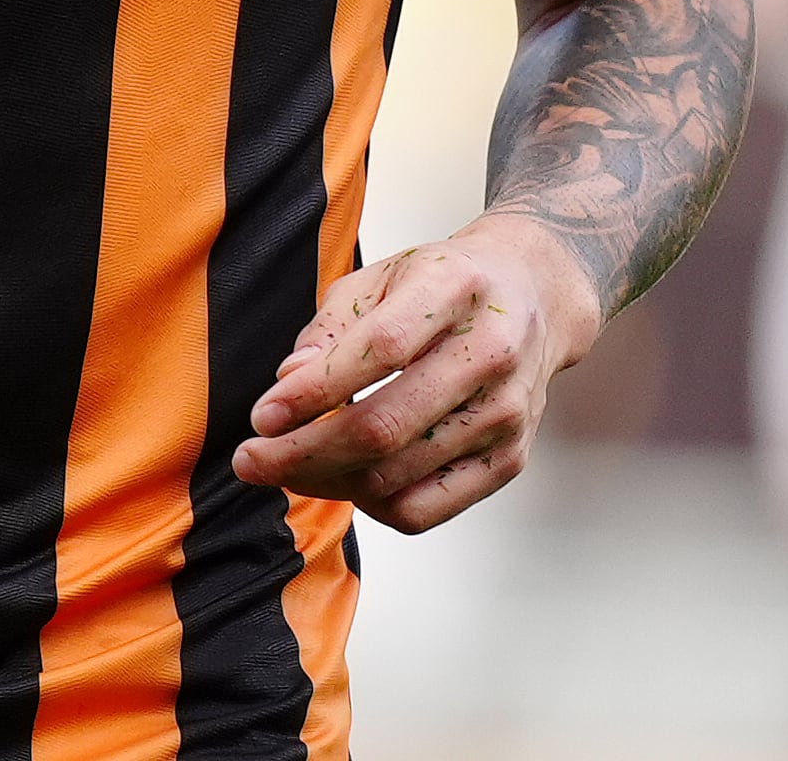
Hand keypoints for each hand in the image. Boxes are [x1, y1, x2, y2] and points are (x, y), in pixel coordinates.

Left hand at [229, 214, 599, 532]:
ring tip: (288, 468)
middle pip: (383, 428)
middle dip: (300, 454)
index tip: (262, 416)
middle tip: (251, 460)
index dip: (312, 392)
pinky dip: (370, 505)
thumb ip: (329, 329)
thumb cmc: (445, 285)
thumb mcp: (381, 277)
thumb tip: (286, 385)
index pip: (378, 350)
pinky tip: (344, 479)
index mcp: (456, 287)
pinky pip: (424, 510)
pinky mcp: (509, 460)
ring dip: (325, 482)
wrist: (536, 298)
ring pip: (395, 478)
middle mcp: (490, 351)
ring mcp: (505, 413)